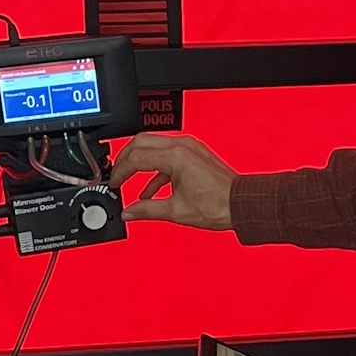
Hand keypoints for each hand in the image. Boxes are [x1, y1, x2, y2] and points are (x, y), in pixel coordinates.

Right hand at [113, 133, 236, 229]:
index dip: (120, 171)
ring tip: (129, 181)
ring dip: (140, 162)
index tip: (113, 183)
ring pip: (153, 146)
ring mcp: (190, 148)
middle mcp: (182, 146)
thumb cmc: (218, 204)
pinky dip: (156, 170)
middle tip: (116, 175)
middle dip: (125, 159)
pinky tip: (151, 191)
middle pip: (140, 142)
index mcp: (175, 156)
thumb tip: (129, 213)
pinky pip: (167, 156)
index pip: (136, 158)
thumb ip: (147, 210)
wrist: (242, 204)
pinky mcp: (195, 154)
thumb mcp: (176, 211)